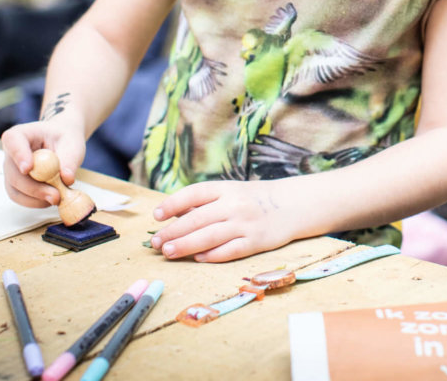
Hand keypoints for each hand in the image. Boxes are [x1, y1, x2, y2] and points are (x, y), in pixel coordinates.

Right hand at [1, 121, 86, 208]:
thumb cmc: (64, 139)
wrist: (61, 143)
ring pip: (15, 189)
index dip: (19, 155)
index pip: (13, 141)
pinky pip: (21, 198)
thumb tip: (67, 179)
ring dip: (37, 198)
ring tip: (58, 197)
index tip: (28, 168)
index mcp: (22, 134)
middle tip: (56, 196)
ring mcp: (11, 170)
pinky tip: (51, 198)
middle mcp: (11, 152)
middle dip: (34, 188)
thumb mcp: (72, 144)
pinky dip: (37, 202)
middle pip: (14, 173)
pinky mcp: (15, 185)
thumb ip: (70, 160)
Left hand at [149, 179, 300, 262]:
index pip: (194, 193)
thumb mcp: (230, 192)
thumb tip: (173, 218)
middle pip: (198, 219)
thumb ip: (205, 203)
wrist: (291, 205)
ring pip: (210, 236)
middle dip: (173, 231)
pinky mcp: (256, 242)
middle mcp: (235, 204)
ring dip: (186, 245)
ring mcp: (246, 223)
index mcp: (226, 188)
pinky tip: (197, 258)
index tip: (157, 215)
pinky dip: (212, 255)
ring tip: (168, 252)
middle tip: (156, 243)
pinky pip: (229, 250)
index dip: (173, 204)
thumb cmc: (252, 199)